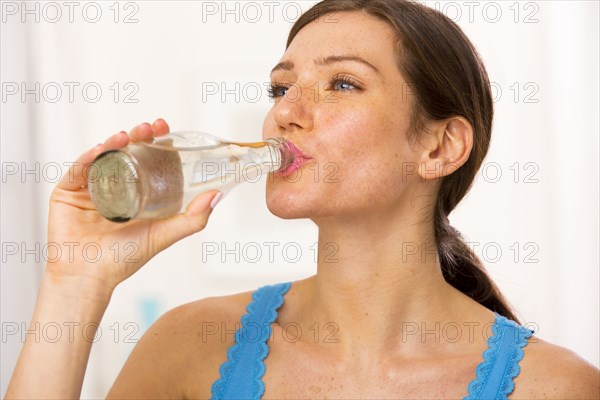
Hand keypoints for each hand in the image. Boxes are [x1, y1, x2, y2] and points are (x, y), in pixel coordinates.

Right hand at [45, 119, 220, 293]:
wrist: (91, 277)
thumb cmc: (125, 258)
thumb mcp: (164, 234)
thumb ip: (192, 218)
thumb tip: (217, 195)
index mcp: (134, 192)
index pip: (145, 160)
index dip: (156, 144)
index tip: (167, 131)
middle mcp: (112, 185)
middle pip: (124, 153)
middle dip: (138, 136)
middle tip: (151, 127)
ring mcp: (89, 187)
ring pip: (101, 157)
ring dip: (114, 142)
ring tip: (128, 136)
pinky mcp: (66, 192)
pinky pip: (77, 170)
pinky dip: (88, 158)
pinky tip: (100, 150)